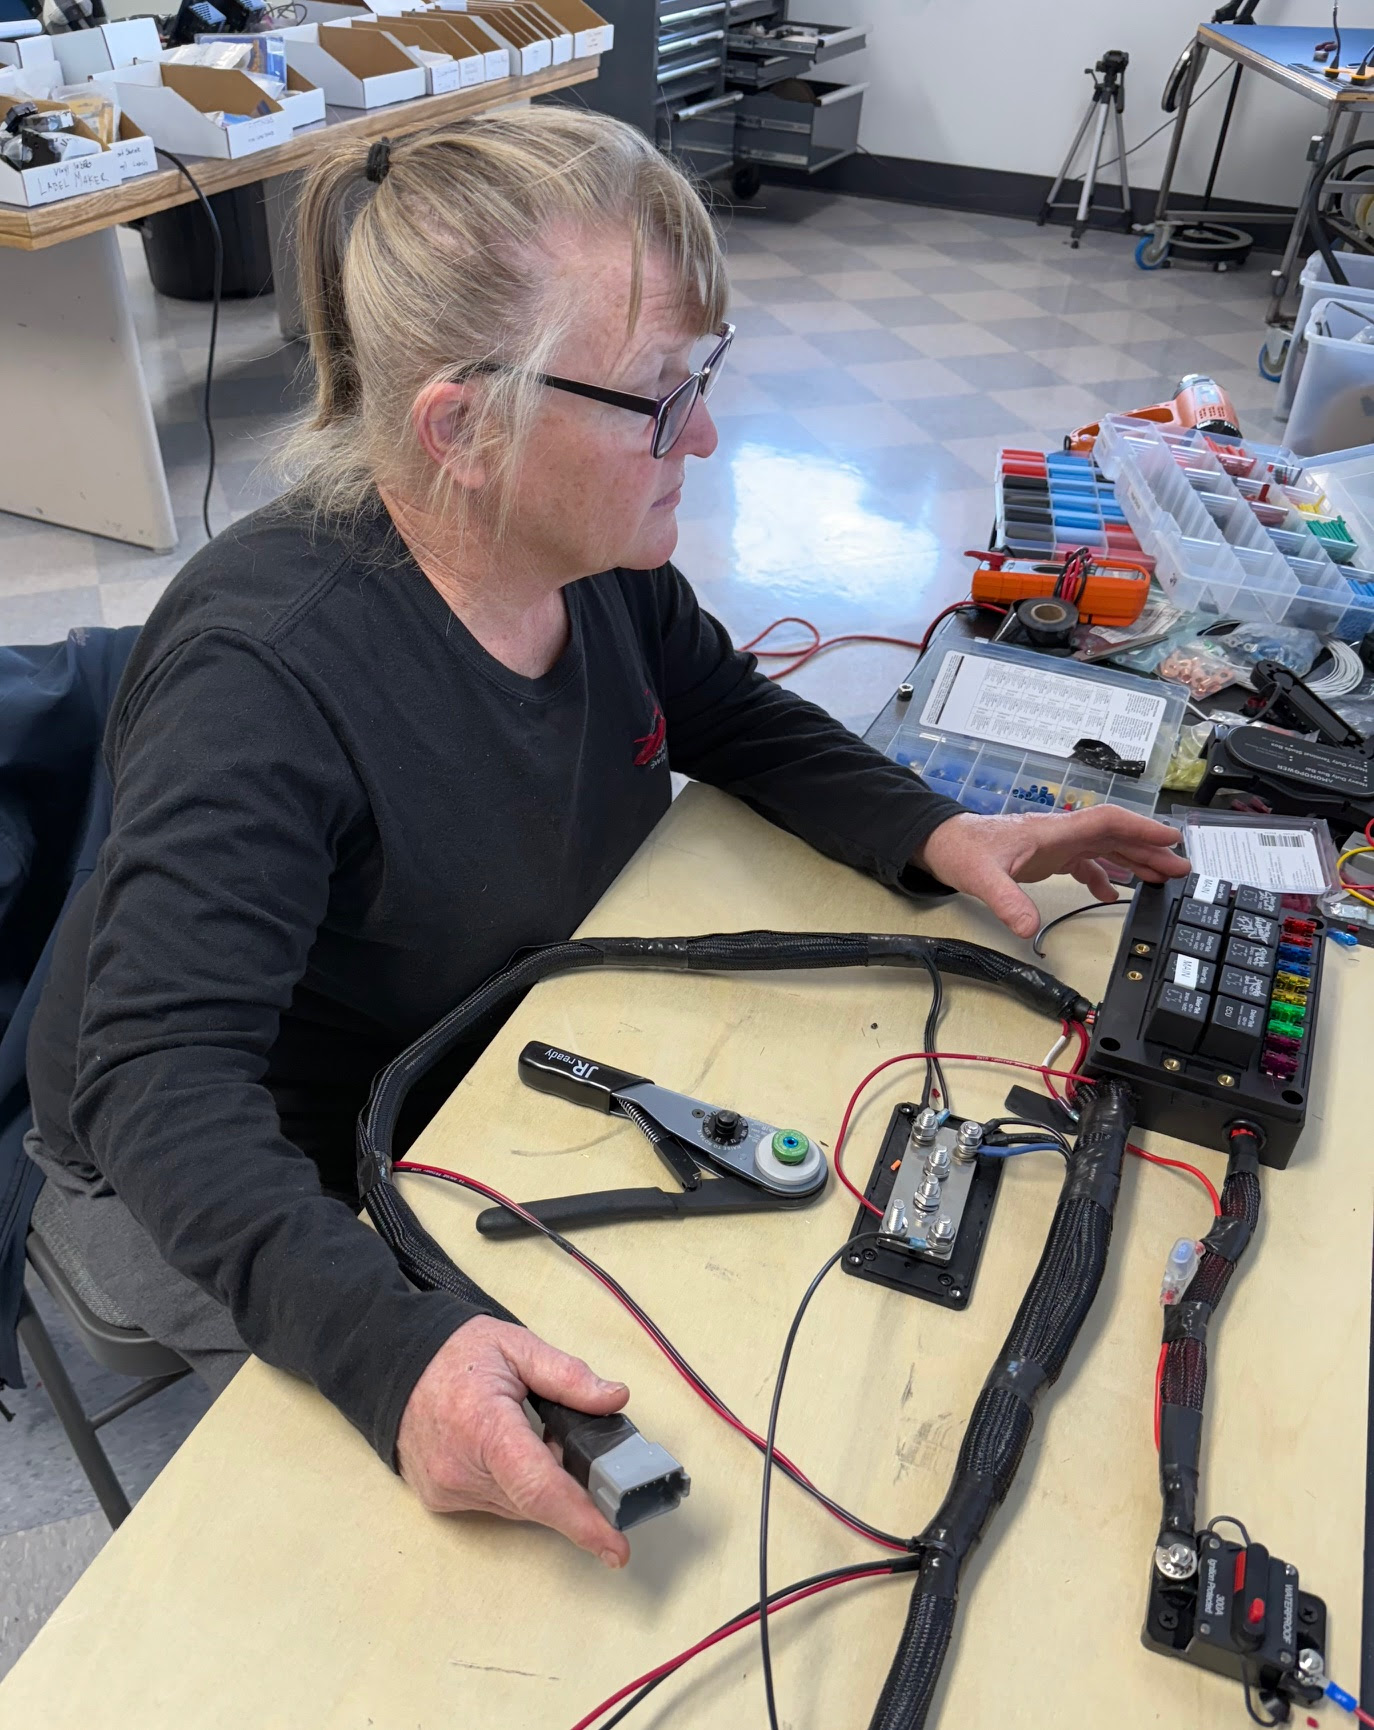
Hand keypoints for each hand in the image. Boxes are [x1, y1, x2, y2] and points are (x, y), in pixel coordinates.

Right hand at [396, 1314, 631, 1566]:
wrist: (394, 1364)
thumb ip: (569, 1376)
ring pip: (520, 1507)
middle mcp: (461, 1469)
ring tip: (539, 1436)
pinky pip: (498, 1504)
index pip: (539, 1487)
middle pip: (536, 1500)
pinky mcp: (441, 1499)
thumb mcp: (517, 1346)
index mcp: (483, 1427)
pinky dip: (518, 1486)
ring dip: (543, 1483)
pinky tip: (514, 1452)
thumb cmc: (455, 1353)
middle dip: (574, 1487)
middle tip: (591, 1457)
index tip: (615, 1547)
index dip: (581, 1520)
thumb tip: (614, 1399)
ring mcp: (448, 1489)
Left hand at [915, 807, 1187, 939]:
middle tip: (1181, 868)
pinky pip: (1085, 862)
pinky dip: (1103, 875)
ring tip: (1161, 878)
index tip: (1170, 840)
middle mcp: (1060, 834)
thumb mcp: (982, 879)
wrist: (941, 843)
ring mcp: (1055, 844)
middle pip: (1115, 836)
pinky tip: (1112, 892)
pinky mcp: (1047, 856)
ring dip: (1132, 861)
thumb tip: (1029, 929)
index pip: (1107, 822)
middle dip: (1149, 850)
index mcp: (1053, 832)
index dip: (1141, 829)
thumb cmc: (962, 850)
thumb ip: (1007, 902)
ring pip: (1104, 848)